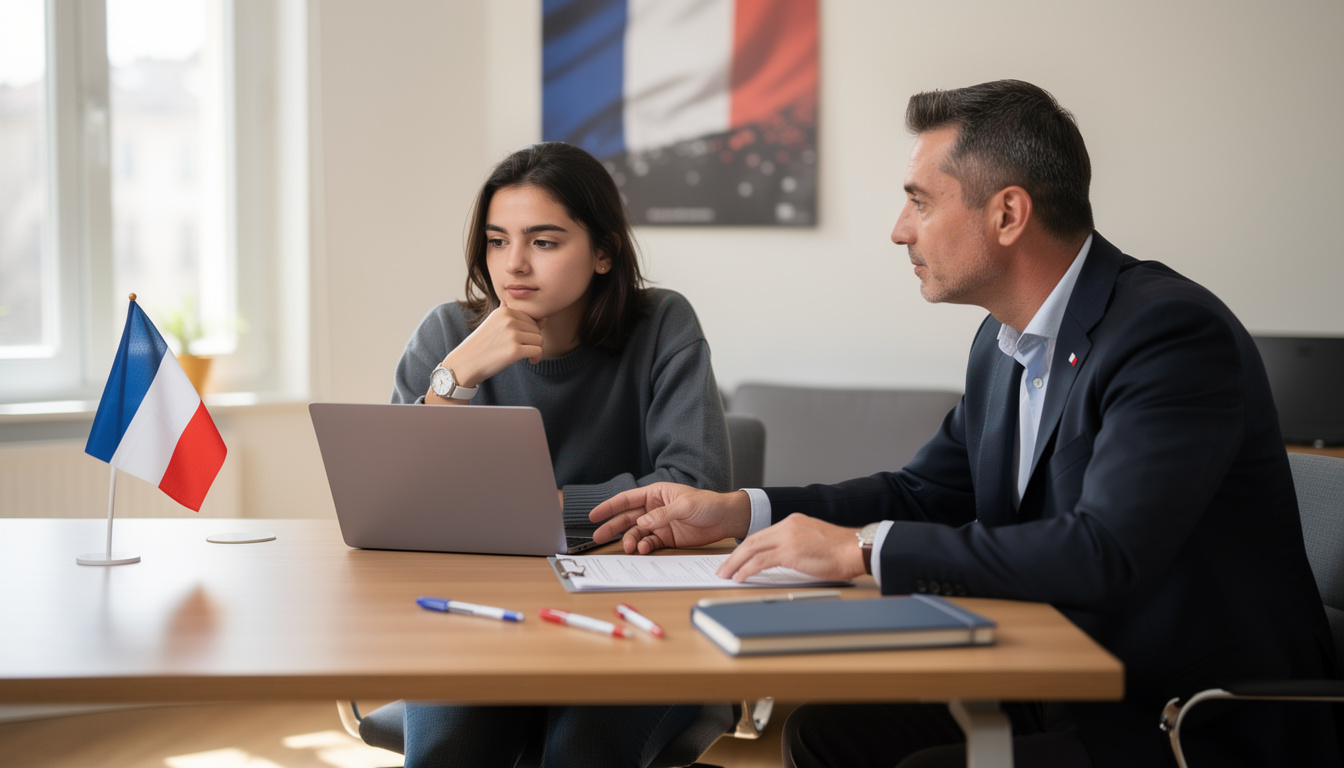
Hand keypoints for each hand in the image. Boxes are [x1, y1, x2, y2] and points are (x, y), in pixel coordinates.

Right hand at [442, 301, 546, 388]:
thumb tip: (544, 319)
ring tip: (527, 356)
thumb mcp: (495, 325)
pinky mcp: (514, 350)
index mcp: (504, 311)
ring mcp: (512, 334)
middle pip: (537, 329)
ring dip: (536, 350)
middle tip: (525, 351)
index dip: (530, 333)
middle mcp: (508, 319)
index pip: (531, 319)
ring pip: (539, 340)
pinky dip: (537, 358)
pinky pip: (538, 351)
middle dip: (533, 342)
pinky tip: (530, 361)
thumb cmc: (482, 346)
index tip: (523, 342)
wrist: (464, 363)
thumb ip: (517, 320)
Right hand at [589, 484, 751, 553]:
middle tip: (598, 537)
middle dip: (612, 527)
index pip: (627, 499)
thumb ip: (662, 515)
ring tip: (629, 547)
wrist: (725, 519)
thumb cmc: (708, 503)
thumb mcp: (684, 505)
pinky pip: (650, 543)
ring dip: (630, 540)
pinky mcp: (667, 538)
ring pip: (637, 533)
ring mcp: (659, 524)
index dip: (609, 507)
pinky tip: (643, 550)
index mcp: (656, 494)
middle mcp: (654, 509)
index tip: (594, 515)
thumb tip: (642, 523)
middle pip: (627, 518)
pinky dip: (644, 547)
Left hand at [715, 513, 866, 582]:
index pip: (761, 535)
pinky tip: (740, 578)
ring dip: (735, 564)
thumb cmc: (842, 550)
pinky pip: (760, 561)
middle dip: (734, 556)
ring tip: (726, 575)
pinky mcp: (790, 551)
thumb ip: (797, 544)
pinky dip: (747, 570)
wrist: (857, 548)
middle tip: (723, 569)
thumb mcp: (814, 540)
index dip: (745, 548)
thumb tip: (784, 560)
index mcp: (793, 521)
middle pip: (751, 541)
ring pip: (752, 549)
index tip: (735, 559)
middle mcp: (787, 525)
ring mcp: (788, 537)